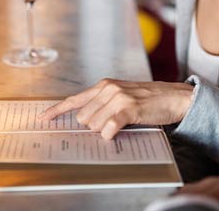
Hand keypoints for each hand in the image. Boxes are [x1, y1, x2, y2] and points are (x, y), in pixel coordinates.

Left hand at [38, 79, 193, 139]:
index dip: (57, 110)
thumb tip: (86, 121)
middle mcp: (108, 88)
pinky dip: (111, 133)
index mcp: (104, 85)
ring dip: (105, 131)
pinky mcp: (129, 108)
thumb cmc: (150, 99)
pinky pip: (109, 127)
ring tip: (123, 123)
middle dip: (94, 126)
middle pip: (83, 118)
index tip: (43, 118)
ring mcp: (118, 97)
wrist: (175, 97)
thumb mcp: (122, 96)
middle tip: (113, 123)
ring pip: (94, 124)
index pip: (74, 99)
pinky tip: (118, 131)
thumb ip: (103, 104)